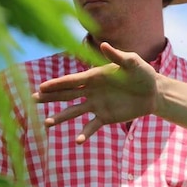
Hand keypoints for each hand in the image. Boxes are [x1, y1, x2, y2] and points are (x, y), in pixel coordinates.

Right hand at [32, 42, 157, 143]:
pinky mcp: (105, 117)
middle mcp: (91, 91)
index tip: (41, 87)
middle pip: (66, 95)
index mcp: (94, 76)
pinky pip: (91, 126)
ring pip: (74, 111)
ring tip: (47, 123)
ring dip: (60, 117)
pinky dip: (84, 133)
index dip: (56, 84)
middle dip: (50, 97)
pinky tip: (77, 141)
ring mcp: (96, 105)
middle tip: (33, 100)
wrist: (154, 92)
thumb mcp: (133, 63)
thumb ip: (118, 56)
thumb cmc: (143, 73)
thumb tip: (103, 45)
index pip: (71, 81)